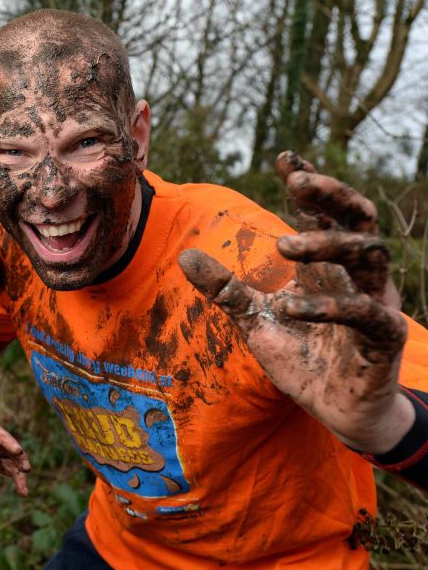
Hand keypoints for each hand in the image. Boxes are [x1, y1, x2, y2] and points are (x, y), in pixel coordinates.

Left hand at [179, 151, 412, 453]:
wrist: (335, 410)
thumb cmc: (301, 358)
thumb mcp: (254, 320)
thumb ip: (225, 289)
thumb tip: (185, 256)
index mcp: (326, 265)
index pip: (323, 212)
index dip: (308, 183)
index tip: (284, 158)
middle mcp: (355, 275)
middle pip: (359, 217)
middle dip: (332, 193)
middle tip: (298, 182)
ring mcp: (375, 302)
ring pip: (370, 253)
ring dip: (328, 244)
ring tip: (284, 245)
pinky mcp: (384, 337)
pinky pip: (367, 313)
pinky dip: (329, 307)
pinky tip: (290, 306)